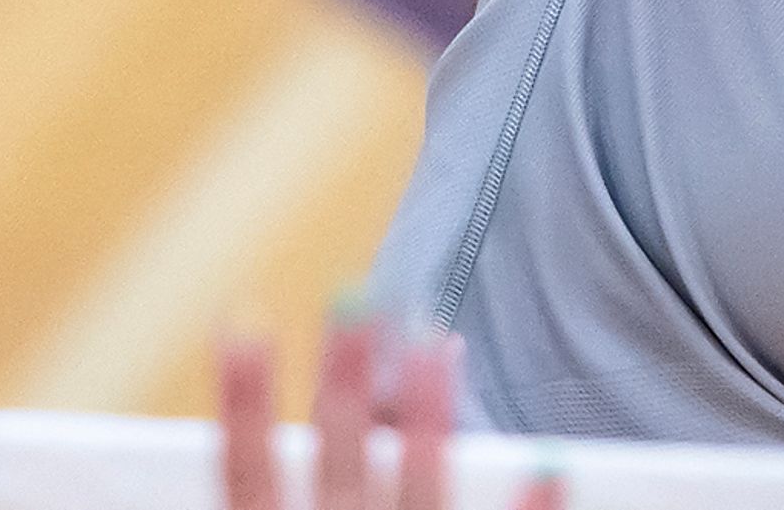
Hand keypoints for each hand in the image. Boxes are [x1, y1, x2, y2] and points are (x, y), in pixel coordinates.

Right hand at [217, 315, 560, 509]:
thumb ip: (267, 499)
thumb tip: (231, 448)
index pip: (247, 477)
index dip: (242, 402)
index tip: (243, 324)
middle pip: (339, 465)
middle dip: (347, 378)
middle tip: (355, 295)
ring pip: (419, 493)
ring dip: (429, 418)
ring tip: (439, 343)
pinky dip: (529, 508)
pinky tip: (551, 465)